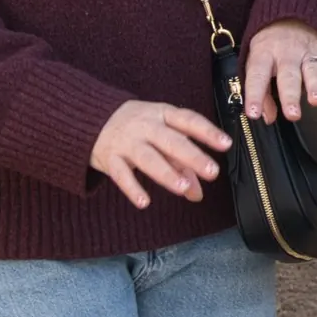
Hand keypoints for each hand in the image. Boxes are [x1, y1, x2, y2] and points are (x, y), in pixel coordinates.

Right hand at [91, 96, 230, 210]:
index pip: (188, 120)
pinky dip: (133, 188)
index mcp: (162, 114)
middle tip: (212, 171)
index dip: (207, 131)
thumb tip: (198, 193)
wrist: (90, 120)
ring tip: (183, 189)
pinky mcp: (110, 158)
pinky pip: (122, 175)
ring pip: (149, 158)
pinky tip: (145, 202)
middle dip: (192, 156)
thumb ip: (181, 164)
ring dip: (167, 173)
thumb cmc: (136, 128)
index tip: (225, 144)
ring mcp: (127, 142)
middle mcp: (146, 126)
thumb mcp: (160, 135)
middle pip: (171, 141)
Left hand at [243, 22, 316, 124]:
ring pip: (312, 69)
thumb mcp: (255, 63)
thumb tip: (266, 117)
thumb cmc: (269, 45)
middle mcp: (286, 53)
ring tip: (316, 101)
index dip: (254, 95)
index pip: (257, 76)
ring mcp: (307, 51)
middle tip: (292, 115)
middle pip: (288, 76)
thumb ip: (260, 92)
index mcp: (264, 55)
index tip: (253, 114)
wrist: (287, 13)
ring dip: (315, 85)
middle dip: (290, 96)